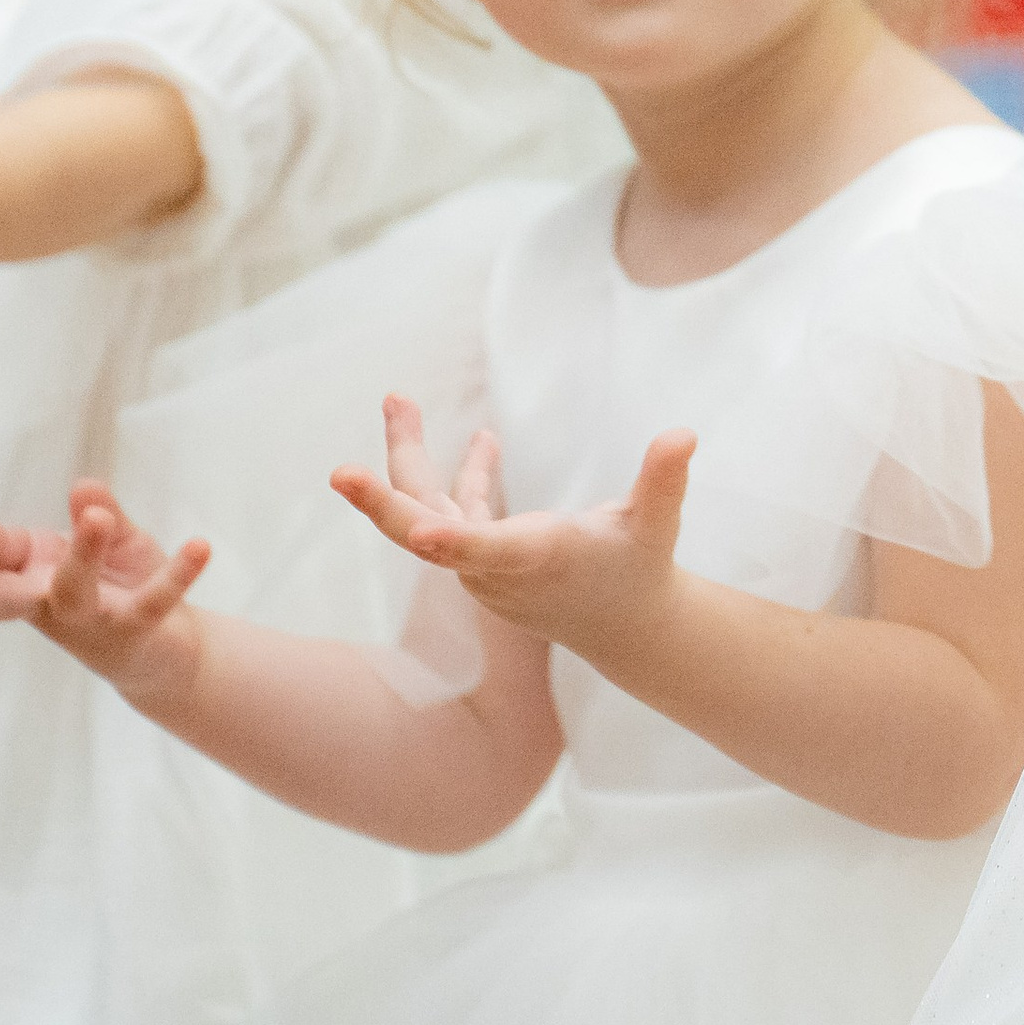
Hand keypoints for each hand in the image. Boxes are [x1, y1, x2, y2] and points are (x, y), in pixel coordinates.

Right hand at [0, 481, 209, 708]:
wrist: (168, 650)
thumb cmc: (122, 585)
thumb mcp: (112, 541)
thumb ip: (100, 512)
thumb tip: (84, 486)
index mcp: (36, 571)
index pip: (0, 553)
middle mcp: (51, 600)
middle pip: (8, 596)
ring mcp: (90, 620)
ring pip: (74, 591)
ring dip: (83, 554)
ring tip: (96, 518)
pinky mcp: (135, 630)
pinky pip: (155, 599)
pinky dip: (178, 573)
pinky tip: (201, 545)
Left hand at [333, 395, 695, 658]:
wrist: (626, 625)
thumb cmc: (641, 571)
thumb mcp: (657, 524)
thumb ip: (663, 480)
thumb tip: (683, 434)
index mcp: (532, 558)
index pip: (481, 551)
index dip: (449, 539)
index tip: (420, 529)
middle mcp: (494, 565)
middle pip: (424, 530)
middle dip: (384, 496)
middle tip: (340, 473)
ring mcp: (482, 560)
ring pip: (428, 507)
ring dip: (409, 454)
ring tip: (397, 398)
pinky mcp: (487, 552)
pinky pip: (457, 507)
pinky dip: (462, 474)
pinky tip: (483, 441)